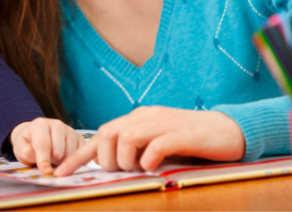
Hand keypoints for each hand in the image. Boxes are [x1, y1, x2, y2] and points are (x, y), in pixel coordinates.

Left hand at [9, 118, 83, 174]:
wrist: (36, 136)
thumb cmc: (28, 144)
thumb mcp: (20, 148)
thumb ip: (24, 152)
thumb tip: (30, 153)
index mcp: (40, 124)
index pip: (43, 145)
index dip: (44, 160)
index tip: (45, 172)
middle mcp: (57, 124)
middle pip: (58, 153)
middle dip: (51, 162)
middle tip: (46, 160)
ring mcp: (70, 130)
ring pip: (70, 156)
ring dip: (61, 163)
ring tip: (53, 158)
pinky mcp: (79, 138)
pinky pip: (79, 156)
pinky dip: (72, 161)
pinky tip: (64, 158)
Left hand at [53, 106, 244, 175]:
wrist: (230, 130)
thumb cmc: (193, 142)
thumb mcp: (159, 144)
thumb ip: (137, 150)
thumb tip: (111, 168)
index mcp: (138, 119)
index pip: (100, 136)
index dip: (78, 157)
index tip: (60, 174)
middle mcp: (146, 117)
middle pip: (107, 135)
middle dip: (108, 161)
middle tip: (126, 172)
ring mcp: (163, 123)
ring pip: (126, 139)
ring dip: (127, 162)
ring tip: (142, 170)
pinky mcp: (182, 133)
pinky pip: (155, 146)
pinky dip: (150, 160)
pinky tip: (156, 168)